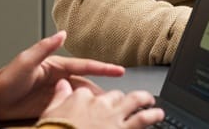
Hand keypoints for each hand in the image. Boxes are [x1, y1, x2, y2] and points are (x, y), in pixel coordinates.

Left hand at [0, 30, 127, 121]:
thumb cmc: (7, 79)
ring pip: (80, 96)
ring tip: (107, 107)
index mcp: (55, 65)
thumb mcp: (26, 60)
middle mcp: (58, 78)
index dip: (102, 68)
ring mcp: (55, 93)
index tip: (119, 70)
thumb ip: (44, 47)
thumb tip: (62, 33)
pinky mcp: (50, 105)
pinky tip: (89, 114)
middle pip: (86, 83)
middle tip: (118, 96)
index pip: (84, 66)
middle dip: (102, 88)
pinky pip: (70, 107)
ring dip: (93, 101)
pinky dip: (81, 110)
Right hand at [40, 79, 163, 128]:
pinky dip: (153, 115)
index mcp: (81, 97)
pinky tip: (158, 115)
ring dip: (145, 100)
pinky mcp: (122, 128)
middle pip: (115, 95)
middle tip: (129, 102)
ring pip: (135, 101)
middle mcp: (100, 103)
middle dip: (122, 99)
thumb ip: (59, 97)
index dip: (94, 100)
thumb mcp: (49, 112)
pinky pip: (143, 119)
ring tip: (152, 103)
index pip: (90, 93)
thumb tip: (62, 84)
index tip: (96, 105)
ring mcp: (113, 115)